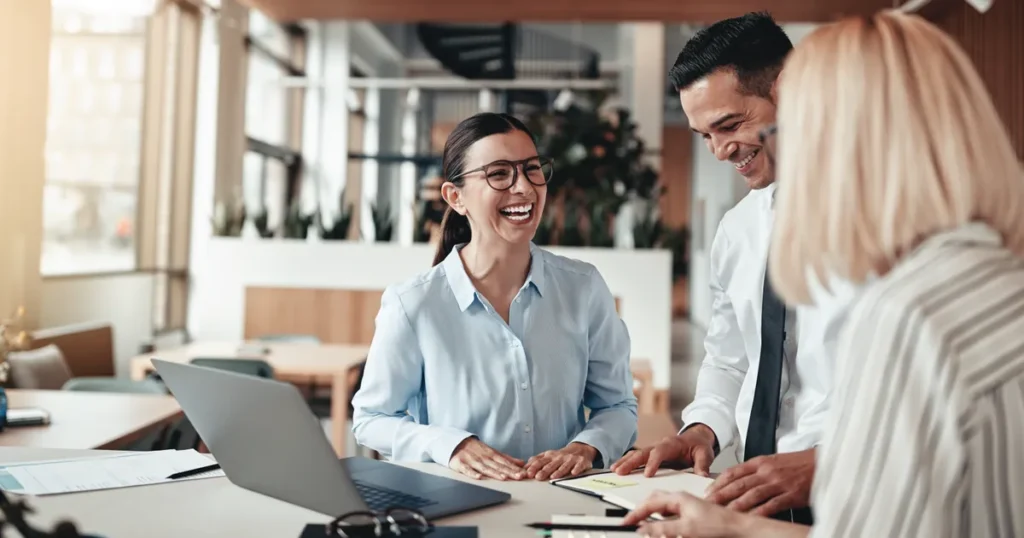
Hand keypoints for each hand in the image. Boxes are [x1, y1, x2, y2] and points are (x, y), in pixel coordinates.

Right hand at [448, 437, 525, 480]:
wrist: (455, 442)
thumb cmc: (476, 449)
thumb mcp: (492, 451)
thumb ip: (507, 458)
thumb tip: (522, 463)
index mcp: (491, 454)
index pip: (505, 462)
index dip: (515, 468)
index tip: (524, 473)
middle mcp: (483, 457)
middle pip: (497, 466)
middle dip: (509, 471)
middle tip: (519, 477)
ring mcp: (472, 461)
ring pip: (485, 468)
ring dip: (494, 473)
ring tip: (504, 478)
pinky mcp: (461, 464)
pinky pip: (467, 470)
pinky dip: (473, 474)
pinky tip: (479, 477)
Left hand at [524, 442, 596, 480]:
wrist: (580, 449)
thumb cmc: (561, 455)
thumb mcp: (549, 455)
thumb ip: (537, 460)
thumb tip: (525, 466)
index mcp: (550, 456)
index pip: (540, 461)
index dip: (534, 467)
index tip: (528, 473)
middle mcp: (560, 457)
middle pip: (551, 465)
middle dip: (544, 471)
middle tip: (538, 477)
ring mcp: (570, 459)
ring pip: (564, 466)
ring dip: (558, 471)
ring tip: (553, 477)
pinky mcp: (581, 462)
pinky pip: (579, 466)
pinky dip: (576, 469)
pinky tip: (573, 473)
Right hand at [610, 424, 715, 477]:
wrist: (697, 437)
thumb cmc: (699, 445)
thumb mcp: (705, 453)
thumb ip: (703, 464)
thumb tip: (702, 476)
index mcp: (672, 444)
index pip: (660, 452)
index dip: (653, 462)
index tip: (647, 474)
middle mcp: (660, 444)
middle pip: (643, 452)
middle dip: (631, 462)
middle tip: (620, 472)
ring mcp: (654, 449)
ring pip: (636, 454)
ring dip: (625, 461)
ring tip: (614, 470)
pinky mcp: (651, 454)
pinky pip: (637, 456)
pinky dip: (626, 461)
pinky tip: (618, 468)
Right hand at [623, 490, 747, 537]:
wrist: (738, 526)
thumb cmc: (718, 524)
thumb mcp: (686, 529)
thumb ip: (663, 529)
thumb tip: (644, 530)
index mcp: (677, 498)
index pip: (649, 504)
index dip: (635, 514)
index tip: (626, 522)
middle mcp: (680, 499)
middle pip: (653, 501)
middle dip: (641, 510)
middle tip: (632, 522)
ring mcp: (686, 505)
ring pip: (661, 507)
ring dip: (651, 514)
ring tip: (643, 523)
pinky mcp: (691, 512)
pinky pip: (670, 513)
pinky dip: (661, 518)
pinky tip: (662, 525)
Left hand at [705, 448, 814, 515]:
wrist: (823, 462)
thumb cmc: (799, 463)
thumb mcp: (774, 461)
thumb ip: (757, 470)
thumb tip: (739, 481)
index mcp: (761, 462)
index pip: (734, 472)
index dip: (719, 482)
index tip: (709, 491)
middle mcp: (767, 471)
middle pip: (739, 484)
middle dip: (721, 495)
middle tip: (709, 504)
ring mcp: (779, 483)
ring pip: (752, 496)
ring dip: (736, 506)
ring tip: (724, 514)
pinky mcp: (791, 495)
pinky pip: (772, 506)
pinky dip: (759, 513)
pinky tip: (750, 520)